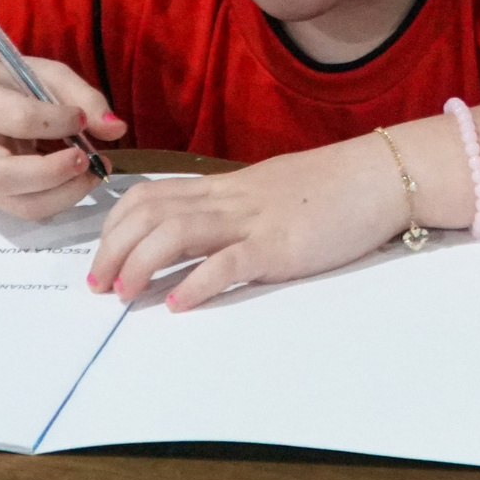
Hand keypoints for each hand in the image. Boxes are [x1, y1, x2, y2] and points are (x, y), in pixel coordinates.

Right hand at [0, 57, 126, 221]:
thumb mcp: (43, 74)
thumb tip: (117, 129)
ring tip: (92, 173)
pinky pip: (27, 211)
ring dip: (65, 194)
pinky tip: (76, 181)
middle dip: (56, 172)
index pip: (19, 120)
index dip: (59, 122)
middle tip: (88, 159)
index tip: (82, 119)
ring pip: (20, 204)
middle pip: (6, 176)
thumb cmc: (7, 86)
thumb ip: (82, 96)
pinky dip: (59, 200)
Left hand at [86, 134, 409, 311]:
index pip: (151, 195)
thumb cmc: (331, 189)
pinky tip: (179, 304)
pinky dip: (197, 284)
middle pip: (150, 213)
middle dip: (114, 248)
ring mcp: (253, 221)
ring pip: (177, 232)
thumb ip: (234, 210)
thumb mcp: (269, 192)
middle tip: (99, 285)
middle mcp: (230, 200)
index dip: (116, 225)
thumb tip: (200, 235)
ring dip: (141, 264)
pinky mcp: (280, 246)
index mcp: (225, 188)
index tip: (102, 256)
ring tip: (126, 294)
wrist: (380, 175)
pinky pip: (229, 263)